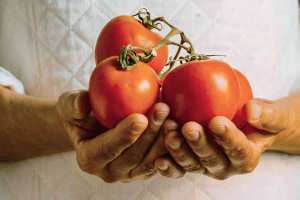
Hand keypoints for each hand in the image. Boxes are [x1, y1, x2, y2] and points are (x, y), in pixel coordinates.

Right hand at [56, 90, 169, 182]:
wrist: (97, 123)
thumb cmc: (82, 113)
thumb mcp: (69, 104)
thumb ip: (73, 104)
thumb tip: (82, 104)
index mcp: (89, 158)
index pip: (107, 149)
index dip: (123, 136)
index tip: (139, 118)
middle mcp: (110, 171)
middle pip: (133, 156)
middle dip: (150, 133)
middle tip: (163, 109)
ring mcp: (131, 173)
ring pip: (151, 161)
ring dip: (165, 140)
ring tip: (174, 117)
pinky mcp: (147, 169)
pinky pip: (162, 161)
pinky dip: (172, 146)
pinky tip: (180, 127)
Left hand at [155, 95, 299, 179]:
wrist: (247, 126)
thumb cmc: (261, 121)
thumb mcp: (274, 116)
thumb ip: (267, 115)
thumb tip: (252, 111)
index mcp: (246, 157)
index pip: (238, 150)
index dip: (228, 138)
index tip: (217, 122)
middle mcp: (224, 166)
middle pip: (210, 158)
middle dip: (198, 143)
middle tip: (189, 127)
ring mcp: (204, 165)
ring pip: (190, 162)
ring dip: (178, 149)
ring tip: (169, 130)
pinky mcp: (189, 162)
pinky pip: (177, 167)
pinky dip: (168, 165)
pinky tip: (158, 158)